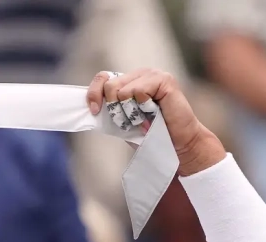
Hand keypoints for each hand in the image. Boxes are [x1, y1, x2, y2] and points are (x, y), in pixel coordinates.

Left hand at [87, 69, 226, 174]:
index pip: (102, 78)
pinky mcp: (164, 80)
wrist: (176, 145)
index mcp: (129, 81)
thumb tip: (89, 107)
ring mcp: (153, 75)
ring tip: (144, 119)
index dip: (94, 94)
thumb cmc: (150, 134)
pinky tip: (154, 113)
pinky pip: (138, 91)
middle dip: (114, 109)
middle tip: (130, 122)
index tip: (95, 111)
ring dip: (129, 112)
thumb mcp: (122, 121)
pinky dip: (142, 107)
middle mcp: (140, 74)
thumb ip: (109, 109)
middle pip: (109, 85)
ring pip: (122, 90)